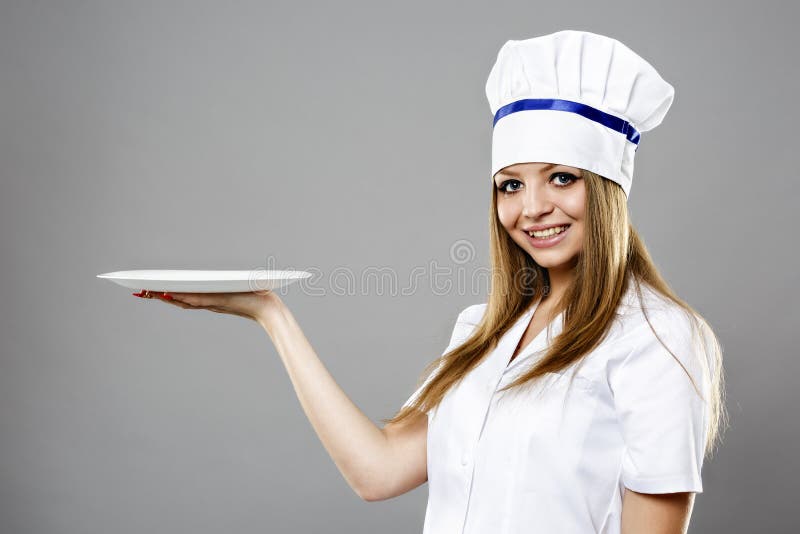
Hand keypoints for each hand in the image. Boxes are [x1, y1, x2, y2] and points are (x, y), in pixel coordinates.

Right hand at [133, 289, 284, 324]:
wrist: (269, 309)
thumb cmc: (255, 298)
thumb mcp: (232, 290)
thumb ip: (219, 289)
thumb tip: (208, 283)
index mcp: (208, 298)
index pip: (181, 297)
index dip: (162, 294)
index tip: (145, 290)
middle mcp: (207, 302)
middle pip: (176, 299)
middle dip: (156, 296)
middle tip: (137, 292)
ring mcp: (212, 302)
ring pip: (183, 300)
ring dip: (164, 297)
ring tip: (146, 292)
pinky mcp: (219, 301)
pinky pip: (197, 300)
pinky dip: (182, 298)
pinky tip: (169, 294)